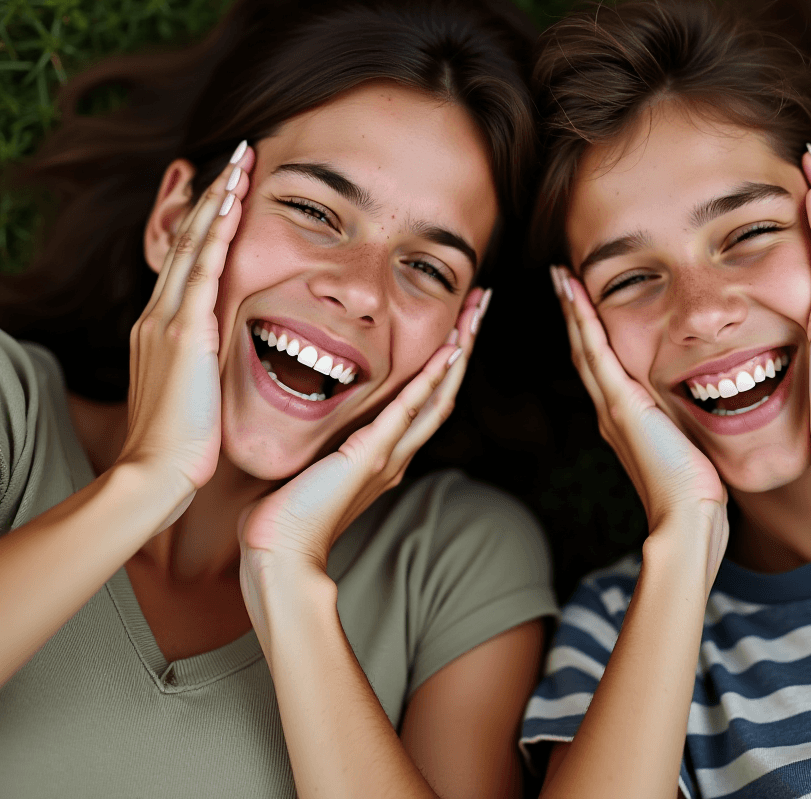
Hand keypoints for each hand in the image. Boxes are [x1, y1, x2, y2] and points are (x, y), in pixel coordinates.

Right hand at [117, 143, 252, 507]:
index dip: (207, 221)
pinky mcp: (185, 332)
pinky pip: (204, 268)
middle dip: (213, 194)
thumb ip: (200, 362)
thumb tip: (215, 354)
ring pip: (194, 242)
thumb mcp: (191, 390)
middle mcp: (161, 314)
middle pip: (186, 237)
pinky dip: (219, 232)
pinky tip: (234, 201)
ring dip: (219, 199)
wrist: (157, 474)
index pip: (187, 258)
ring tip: (240, 160)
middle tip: (236, 154)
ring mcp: (170, 320)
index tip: (229, 188)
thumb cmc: (181, 443)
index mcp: (164, 327)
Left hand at [236, 287, 490, 584]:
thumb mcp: (314, 466)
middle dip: (465, 344)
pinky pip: (408, 410)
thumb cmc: (287, 515)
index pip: (426, 399)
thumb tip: (317, 425)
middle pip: (445, 391)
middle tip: (481, 305)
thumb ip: (327, 444)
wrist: (280, 554)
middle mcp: (397, 454)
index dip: (445, 362)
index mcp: (386, 455)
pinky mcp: (371, 455)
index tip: (456, 325)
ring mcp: (389, 455)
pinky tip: (448, 351)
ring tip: (474, 315)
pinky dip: (430, 379)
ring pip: (438, 395)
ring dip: (459, 351)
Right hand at [551, 267, 727, 577]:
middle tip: (562, 278)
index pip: (600, 364)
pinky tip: (574, 295)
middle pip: (583, 350)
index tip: (583, 301)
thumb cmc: (693, 490)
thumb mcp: (685, 445)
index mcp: (622, 418)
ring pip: (584, 346)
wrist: (686, 517)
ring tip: (562, 277)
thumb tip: (695, 406)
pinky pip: (596, 353)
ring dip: (572, 309)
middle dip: (572, 313)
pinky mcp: (621, 404)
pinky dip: (583, 321)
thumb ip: (679, 422)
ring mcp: (611, 406)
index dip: (589, 331)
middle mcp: (609, 409)